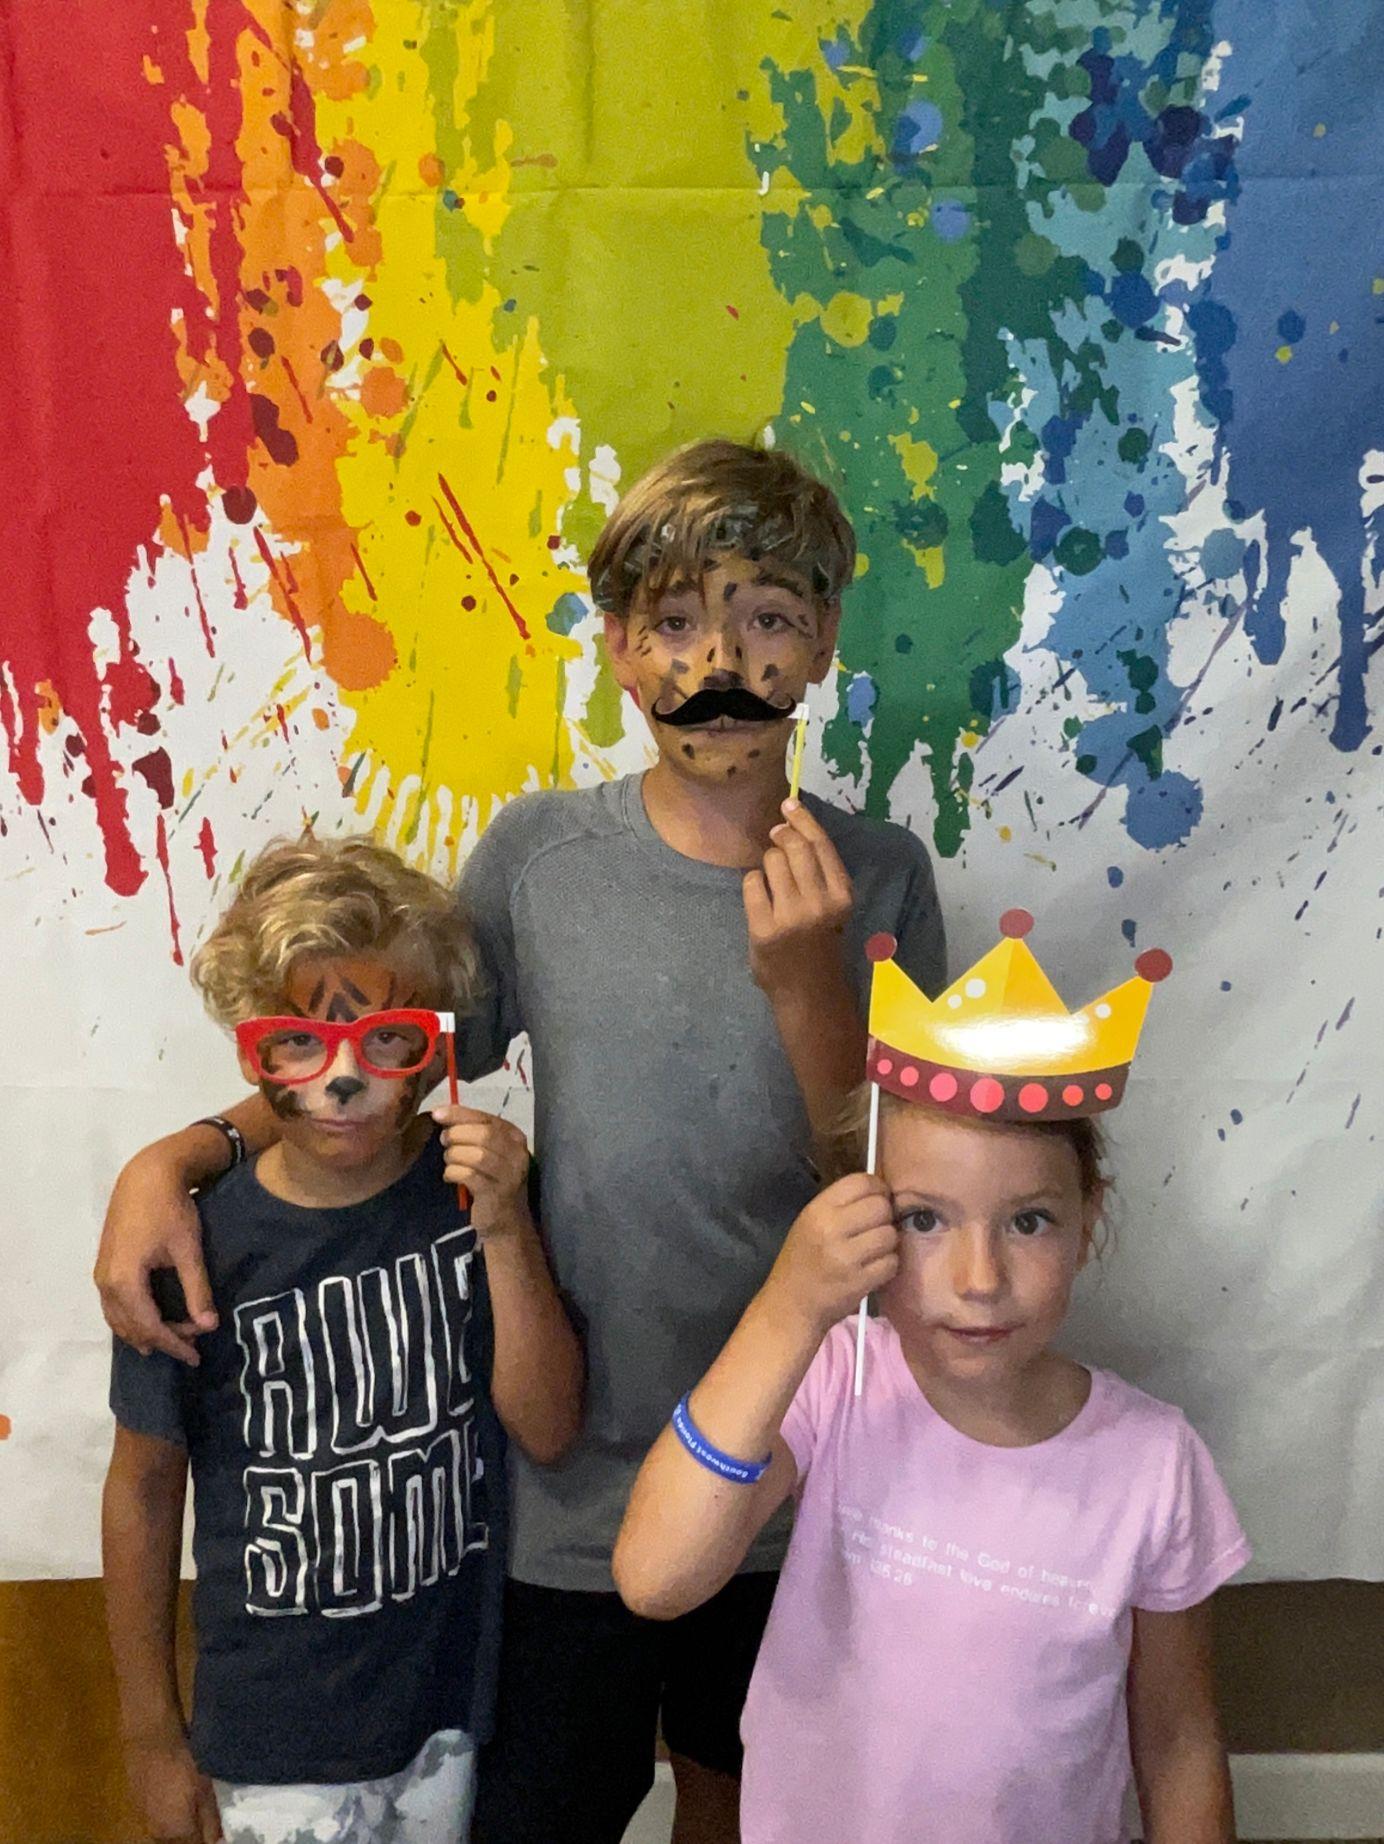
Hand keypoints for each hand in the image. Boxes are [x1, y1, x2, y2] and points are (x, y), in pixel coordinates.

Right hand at [95, 1151, 216, 1365]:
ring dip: (145, 1331)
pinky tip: (149, 1321)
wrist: (146, 1175)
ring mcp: (100, 1274)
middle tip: (192, 1344)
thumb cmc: (171, 1209)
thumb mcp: (188, 1250)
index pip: (149, 1327)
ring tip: (173, 1339)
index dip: (173, 1345)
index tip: (196, 1357)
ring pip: (118, 1319)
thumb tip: (209, 1327)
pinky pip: (114, 1306)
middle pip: (131, 1327)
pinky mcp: (104, 1266)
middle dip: (162, 1339)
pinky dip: (132, 1319)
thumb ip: (196, 1290)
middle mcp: (105, 1283)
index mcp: (124, 1281)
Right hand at [124, 1733, 222, 1841]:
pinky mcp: (136, 1804)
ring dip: (179, 1828)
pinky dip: (167, 1816)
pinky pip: (155, 1819)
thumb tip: (217, 1840)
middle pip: (179, 1843)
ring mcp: (144, 1819)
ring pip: (166, 1834)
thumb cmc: (183, 1762)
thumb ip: (211, 1820)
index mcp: (176, 1832)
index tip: (218, 1833)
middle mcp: (157, 1833)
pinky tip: (175, 1798)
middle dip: (193, 1837)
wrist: (149, 1738)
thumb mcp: (205, 1789)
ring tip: (191, 1808)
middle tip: (206, 1822)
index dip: (208, 1840)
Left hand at [432, 1105, 530, 1239]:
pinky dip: (453, 1172)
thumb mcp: (488, 1151)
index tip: (437, 1114)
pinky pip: (469, 1176)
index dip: (459, 1114)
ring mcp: (509, 1175)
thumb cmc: (491, 1180)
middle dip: (457, 1134)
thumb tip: (442, 1113)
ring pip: (477, 1155)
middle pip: (484, 1134)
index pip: (486, 1117)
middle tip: (443, 1141)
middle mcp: (517, 1153)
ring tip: (449, 1161)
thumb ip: (472, 1131)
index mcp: (514, 1136)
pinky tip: (450, 1176)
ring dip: (455, 1155)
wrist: (506, 1220)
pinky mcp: (496, 1194)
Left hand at [743, 799, 853, 996]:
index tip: (790, 804)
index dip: (803, 819)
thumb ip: (819, 873)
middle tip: (775, 834)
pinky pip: (751, 883)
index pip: (821, 845)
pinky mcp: (764, 928)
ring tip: (772, 880)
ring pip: (770, 861)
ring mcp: (791, 916)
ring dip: (767, 863)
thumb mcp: (833, 908)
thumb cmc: (820, 944)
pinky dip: (752, 884)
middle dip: (781, 834)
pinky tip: (760, 899)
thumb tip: (789, 826)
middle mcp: (819, 903)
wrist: (809, 993)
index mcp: (842, 895)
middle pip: (794, 847)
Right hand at [763, 1173, 898, 1336]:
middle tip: (876, 1228)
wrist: (790, 1306)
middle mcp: (831, 1228)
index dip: (878, 1187)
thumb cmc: (802, 1262)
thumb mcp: (810, 1223)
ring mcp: (846, 1256)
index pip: (861, 1181)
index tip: (879, 1198)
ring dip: (888, 1243)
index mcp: (818, 1210)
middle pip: (881, 1207)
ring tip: (875, 1250)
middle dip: (885, 1216)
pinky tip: (875, 1268)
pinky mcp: (860, 1281)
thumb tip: (881, 1192)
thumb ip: (841, 1206)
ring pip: (890, 1235)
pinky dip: (888, 1265)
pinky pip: (891, 1262)